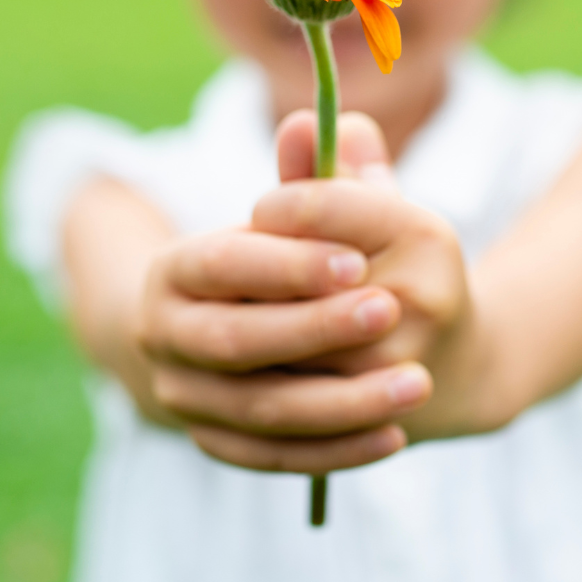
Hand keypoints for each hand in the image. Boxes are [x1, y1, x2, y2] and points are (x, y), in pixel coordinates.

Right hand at [132, 164, 434, 471]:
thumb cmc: (281, 262)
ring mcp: (186, 400)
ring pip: (261, 409)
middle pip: (235, 341)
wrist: (237, 336)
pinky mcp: (218, 445)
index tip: (357, 259)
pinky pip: (275, 458)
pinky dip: (335, 450)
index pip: (221, 264)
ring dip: (341, 402)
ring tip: (416, 383)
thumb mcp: (299, 216)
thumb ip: (314, 174)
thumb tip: (322, 122)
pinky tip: (395, 433)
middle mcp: (165, 338)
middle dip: (315, 329)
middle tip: (389, 311)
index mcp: (174, 270)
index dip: (286, 263)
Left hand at [257, 112, 485, 440]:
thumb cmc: (398, 266)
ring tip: (236, 313)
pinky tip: (247, 364)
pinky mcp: (374, 417)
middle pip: (297, 277)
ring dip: (249, 327)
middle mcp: (418, 298)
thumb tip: (295, 122)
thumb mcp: (375, 207)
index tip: (265, 212)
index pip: (317, 205)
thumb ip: (328, 163)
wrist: (461, 368)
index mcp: (422, 233)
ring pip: (287, 344)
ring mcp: (398, 366)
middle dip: (259, 273)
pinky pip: (293, 396)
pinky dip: (260, 379)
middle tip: (244, 273)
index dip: (274, 207)